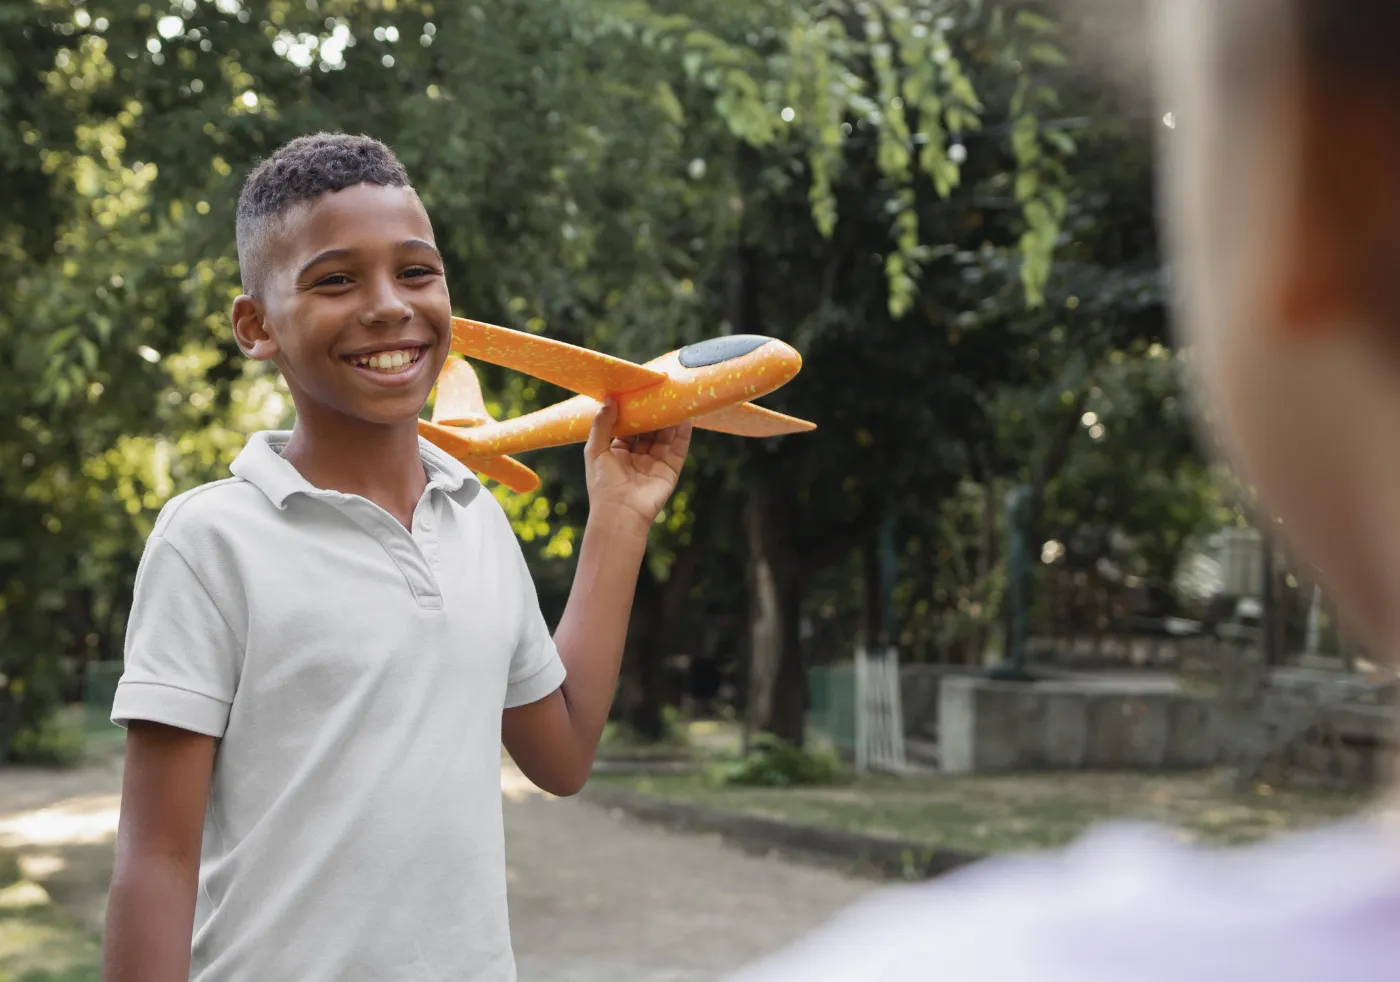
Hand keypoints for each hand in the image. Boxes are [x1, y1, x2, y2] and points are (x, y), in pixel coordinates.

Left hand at [583, 398, 691, 532]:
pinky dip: (683, 434)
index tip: (639, 393)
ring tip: (675, 399)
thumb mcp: (595, 450)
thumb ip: (602, 424)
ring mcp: (655, 464)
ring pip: (665, 437)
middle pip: (649, 430)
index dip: (634, 411)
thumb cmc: (603, 484)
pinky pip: (678, 449)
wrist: (620, 514)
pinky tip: (686, 417)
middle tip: (660, 392)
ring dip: (670, 420)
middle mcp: (637, 458)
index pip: (629, 427)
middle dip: (654, 413)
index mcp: (617, 453)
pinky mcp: (670, 470)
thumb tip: (609, 398)